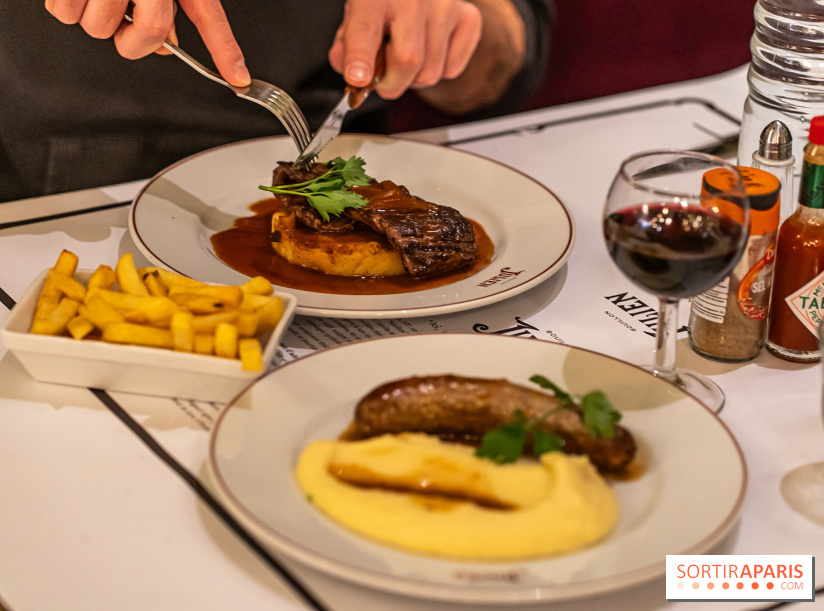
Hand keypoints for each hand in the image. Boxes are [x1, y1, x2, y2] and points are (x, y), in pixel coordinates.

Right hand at [44, 0, 250, 86]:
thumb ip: (169, 7)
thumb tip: (170, 45)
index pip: (208, 15)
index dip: (225, 50)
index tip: (239, 78)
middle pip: (144, 37)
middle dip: (129, 36)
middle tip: (123, 13)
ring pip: (98, 28)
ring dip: (92, 16)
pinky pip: (64, 12)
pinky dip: (65, 6)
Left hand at [328, 0, 482, 99]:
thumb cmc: (386, 0)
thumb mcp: (356, 15)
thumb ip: (347, 48)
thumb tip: (357, 78)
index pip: (366, 30)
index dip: (360, 59)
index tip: (358, 79)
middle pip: (408, 61)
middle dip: (392, 83)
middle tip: (384, 77)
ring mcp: (446, 6)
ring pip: (430, 73)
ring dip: (414, 78)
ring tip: (407, 55)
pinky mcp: (468, 18)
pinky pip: (451, 70)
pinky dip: (438, 70)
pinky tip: (429, 50)